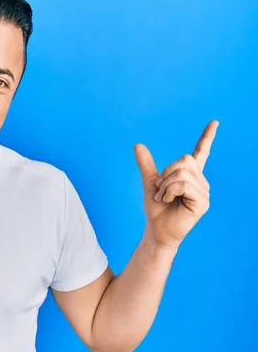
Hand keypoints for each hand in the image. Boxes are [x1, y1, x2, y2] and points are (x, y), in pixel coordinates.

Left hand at [133, 121, 218, 248]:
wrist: (156, 229)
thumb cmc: (156, 208)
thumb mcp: (150, 182)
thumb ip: (146, 164)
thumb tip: (138, 144)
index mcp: (189, 175)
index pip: (201, 152)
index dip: (207, 137)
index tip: (214, 122)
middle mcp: (200, 181)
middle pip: (184, 160)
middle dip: (166, 174)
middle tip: (162, 190)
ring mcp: (203, 191)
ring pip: (182, 173)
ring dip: (165, 185)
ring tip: (164, 198)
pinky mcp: (203, 202)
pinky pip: (183, 185)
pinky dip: (170, 191)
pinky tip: (169, 201)